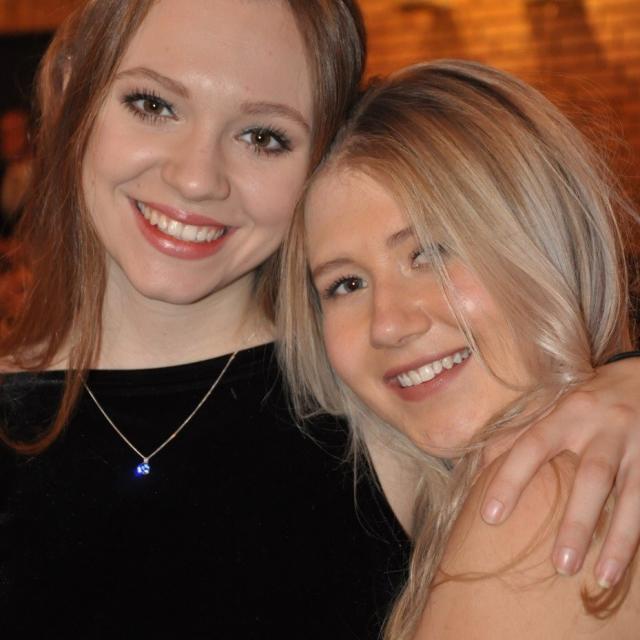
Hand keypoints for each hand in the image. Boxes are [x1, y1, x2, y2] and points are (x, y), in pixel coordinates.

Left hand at [481, 356, 639, 587]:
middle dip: (576, 522)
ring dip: (619, 538)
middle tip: (558, 566)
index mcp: (566, 413)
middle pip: (591, 476)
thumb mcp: (552, 404)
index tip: (490, 517)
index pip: (531, 445)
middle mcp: (603, 428)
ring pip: (632, 494)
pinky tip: (632, 563)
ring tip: (602, 578)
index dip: (509, 478)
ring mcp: (637, 445)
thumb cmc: (587, 400)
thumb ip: (518, 433)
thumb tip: (479, 463)